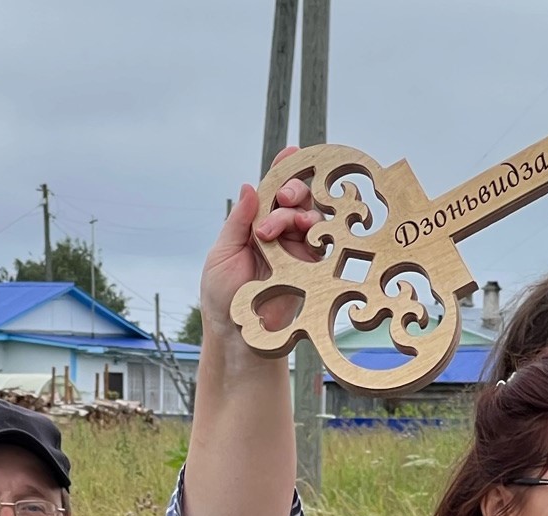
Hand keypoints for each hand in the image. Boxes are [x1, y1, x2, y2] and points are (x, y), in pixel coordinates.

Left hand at [200, 147, 323, 348]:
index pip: (270, 193)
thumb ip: (238, 220)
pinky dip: (318, 229)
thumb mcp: (222, 252)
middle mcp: (279, 233)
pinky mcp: (312, 266)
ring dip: (298, 212)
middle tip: (282, 200)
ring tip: (276, 229)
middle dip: (293, 190)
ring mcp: (297, 248)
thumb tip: (250, 186)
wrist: (238, 331)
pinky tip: (306, 230)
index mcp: (255, 224)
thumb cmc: (223, 295)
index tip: (291, 153)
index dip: (282, 171)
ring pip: (312, 215)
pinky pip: (324, 239)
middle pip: (297, 198)